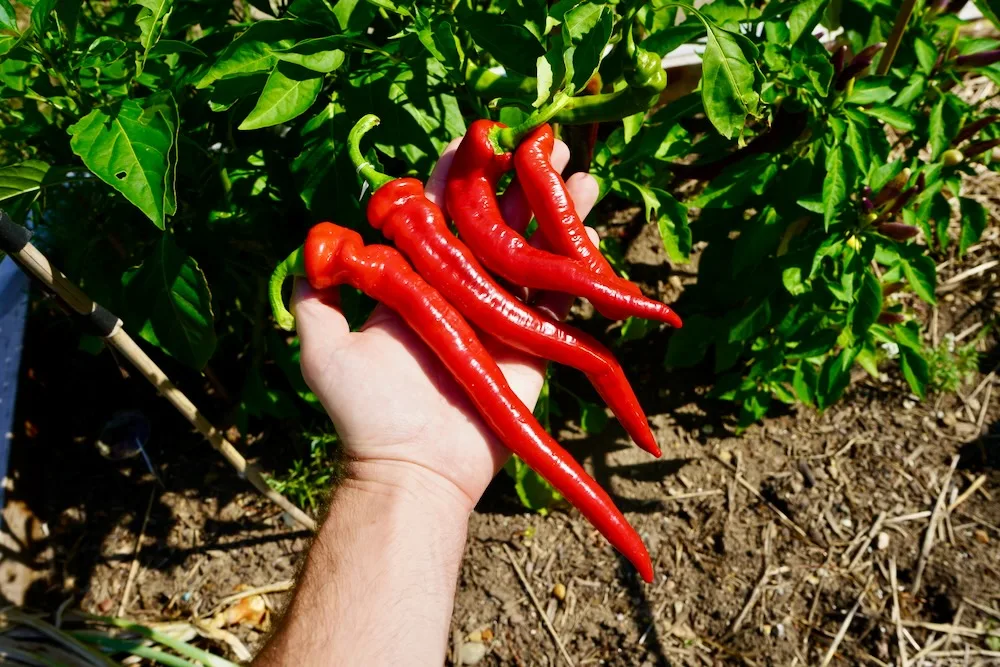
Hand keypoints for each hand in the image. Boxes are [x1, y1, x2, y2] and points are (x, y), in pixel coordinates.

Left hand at [292, 136, 598, 510]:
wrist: (413, 470)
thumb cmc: (364, 414)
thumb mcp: (321, 350)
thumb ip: (314, 296)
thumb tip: (314, 243)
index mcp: (416, 283)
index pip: (437, 215)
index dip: (454, 177)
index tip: (473, 138)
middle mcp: (459, 291)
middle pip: (490, 221)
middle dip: (515, 178)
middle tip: (539, 138)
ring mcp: (498, 315)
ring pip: (529, 248)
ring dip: (552, 205)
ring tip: (573, 164)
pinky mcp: (533, 342)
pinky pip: (558, 294)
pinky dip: (576, 258)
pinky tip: (590, 218)